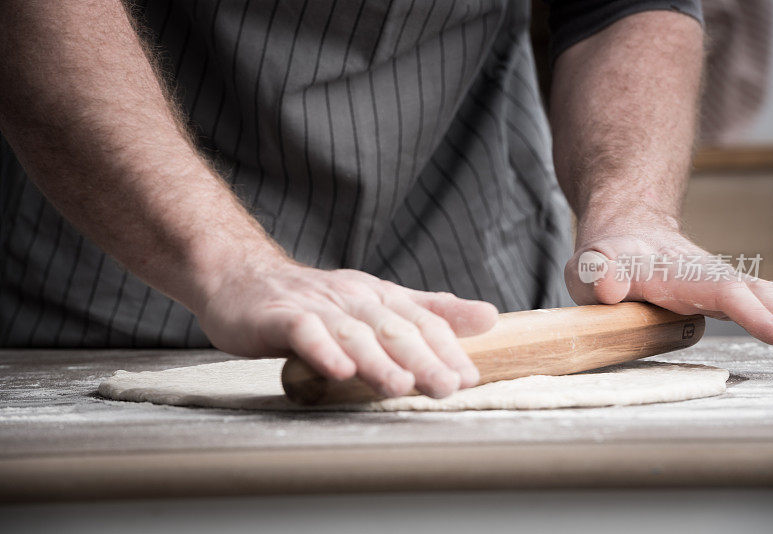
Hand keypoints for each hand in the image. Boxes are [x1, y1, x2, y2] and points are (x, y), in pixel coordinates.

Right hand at [195, 258, 498, 397]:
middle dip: (423, 358)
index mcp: (378, 297)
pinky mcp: (279, 315)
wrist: (242, 279)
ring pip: (352, 333)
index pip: (420, 321)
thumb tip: (490, 317)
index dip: (446, 348)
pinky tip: (338, 371)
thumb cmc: (314, 302)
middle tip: (447, 386)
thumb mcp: (377, 304)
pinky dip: (321, 350)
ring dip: (377, 359)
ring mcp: (316, 306)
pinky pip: (303, 332)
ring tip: (401, 385)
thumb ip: (430, 312)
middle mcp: (352, 299)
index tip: (469, 376)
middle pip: (392, 328)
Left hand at [565, 218, 772, 348]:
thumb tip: (607, 287)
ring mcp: (722, 284)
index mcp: (677, 274)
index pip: (721, 291)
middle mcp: (709, 277)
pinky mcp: (727, 294)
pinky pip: (767, 302)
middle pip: (757, 293)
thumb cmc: (603, 259)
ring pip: (768, 296)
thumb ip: (595, 274)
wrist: (624, 232)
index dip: (750, 312)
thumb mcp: (587, 266)